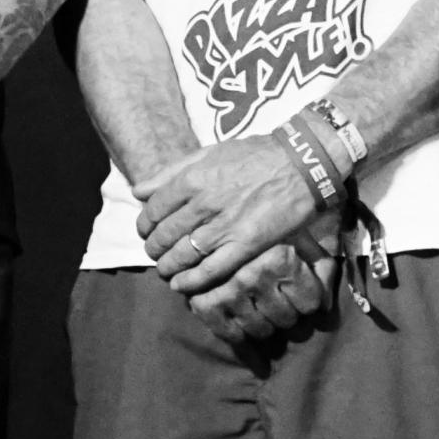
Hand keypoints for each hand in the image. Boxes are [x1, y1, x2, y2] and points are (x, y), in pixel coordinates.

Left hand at [136, 134, 320, 295]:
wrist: (300, 164)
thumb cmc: (254, 155)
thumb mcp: (209, 153)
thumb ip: (171, 171)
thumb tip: (139, 190)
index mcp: (193, 178)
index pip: (153, 209)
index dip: (145, 224)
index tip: (146, 231)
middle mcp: (204, 203)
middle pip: (164, 235)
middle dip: (154, 247)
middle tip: (154, 252)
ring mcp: (225, 226)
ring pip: (182, 255)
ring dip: (167, 266)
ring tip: (165, 269)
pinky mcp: (246, 245)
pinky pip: (210, 270)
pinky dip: (191, 281)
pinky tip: (181, 285)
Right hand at [185, 233, 337, 345]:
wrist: (228, 216)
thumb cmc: (273, 233)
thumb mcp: (303, 243)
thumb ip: (322, 270)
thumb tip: (326, 308)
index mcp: (280, 258)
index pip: (311, 304)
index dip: (310, 301)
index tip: (301, 292)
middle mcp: (253, 274)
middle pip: (286, 319)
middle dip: (287, 314)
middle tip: (280, 304)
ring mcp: (228, 289)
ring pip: (261, 329)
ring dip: (264, 326)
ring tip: (262, 311)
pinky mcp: (204, 300)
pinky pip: (228, 332)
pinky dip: (236, 334)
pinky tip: (241, 326)